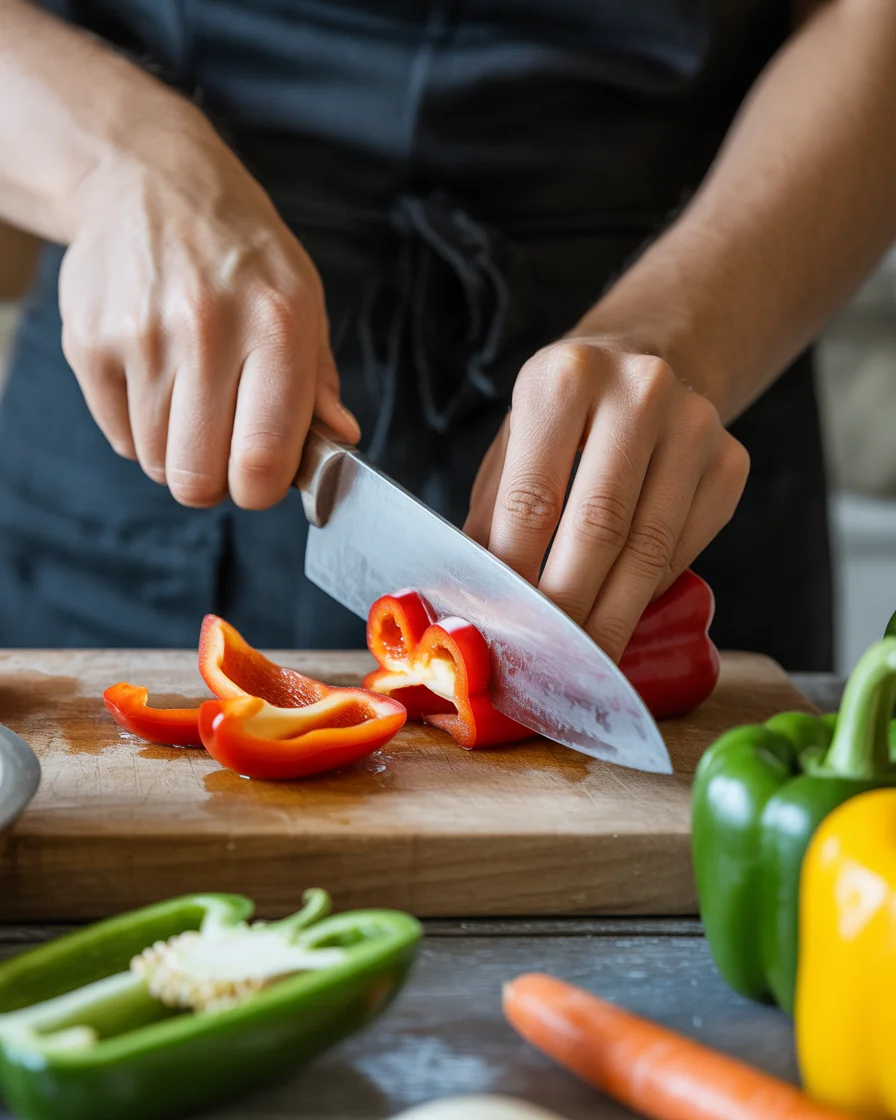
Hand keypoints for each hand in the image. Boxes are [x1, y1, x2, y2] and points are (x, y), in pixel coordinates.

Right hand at [59, 114, 358, 509]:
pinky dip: (141, 429)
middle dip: (215, 482)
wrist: (150, 181)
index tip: (262, 477)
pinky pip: (120, 437)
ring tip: (192, 402)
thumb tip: (340, 441)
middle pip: (199, 478)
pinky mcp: (89, 343)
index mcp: (277, 325)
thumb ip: (319, 383)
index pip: (263, 460)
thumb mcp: (303, 301)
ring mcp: (141, 337)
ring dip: (178, 452)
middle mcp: (207, 330)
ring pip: (157, 463)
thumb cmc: (241, 254)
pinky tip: (158, 382)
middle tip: (225, 450)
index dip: (261, 489)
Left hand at [464, 339, 749, 661]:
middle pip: (597, 529)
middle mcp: (638, 390)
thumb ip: (492, 519)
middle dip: (566, 608)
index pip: (532, 500)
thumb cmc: (561, 418)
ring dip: (609, 617)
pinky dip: (646, 595)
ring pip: (648, 550)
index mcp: (563, 377)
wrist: (642, 359)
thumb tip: (474, 605)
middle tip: (542, 662)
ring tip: (578, 659)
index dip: (515, 575)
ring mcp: (695, 425)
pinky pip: (682, 552)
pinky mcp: (730, 461)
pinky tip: (618, 614)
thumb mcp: (511, 446)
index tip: (502, 628)